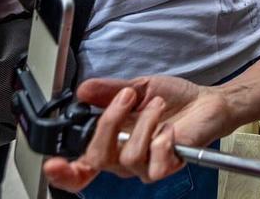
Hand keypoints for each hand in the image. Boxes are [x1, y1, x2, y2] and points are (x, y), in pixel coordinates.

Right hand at [45, 76, 230, 191]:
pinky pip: (153, 164)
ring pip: (127, 156)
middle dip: (108, 122)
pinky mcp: (166, 167)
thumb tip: (83, 90)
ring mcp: (144, 165)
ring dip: (145, 122)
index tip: (53, 163)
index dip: (64, 171)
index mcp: (111, 141)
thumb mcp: (137, 87)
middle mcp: (123, 158)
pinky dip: (161, 139)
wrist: (206, 102)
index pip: (81, 166)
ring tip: (158, 105)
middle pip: (97, 158)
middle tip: (126, 98)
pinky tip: (169, 129)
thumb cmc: (174, 98)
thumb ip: (109, 91)